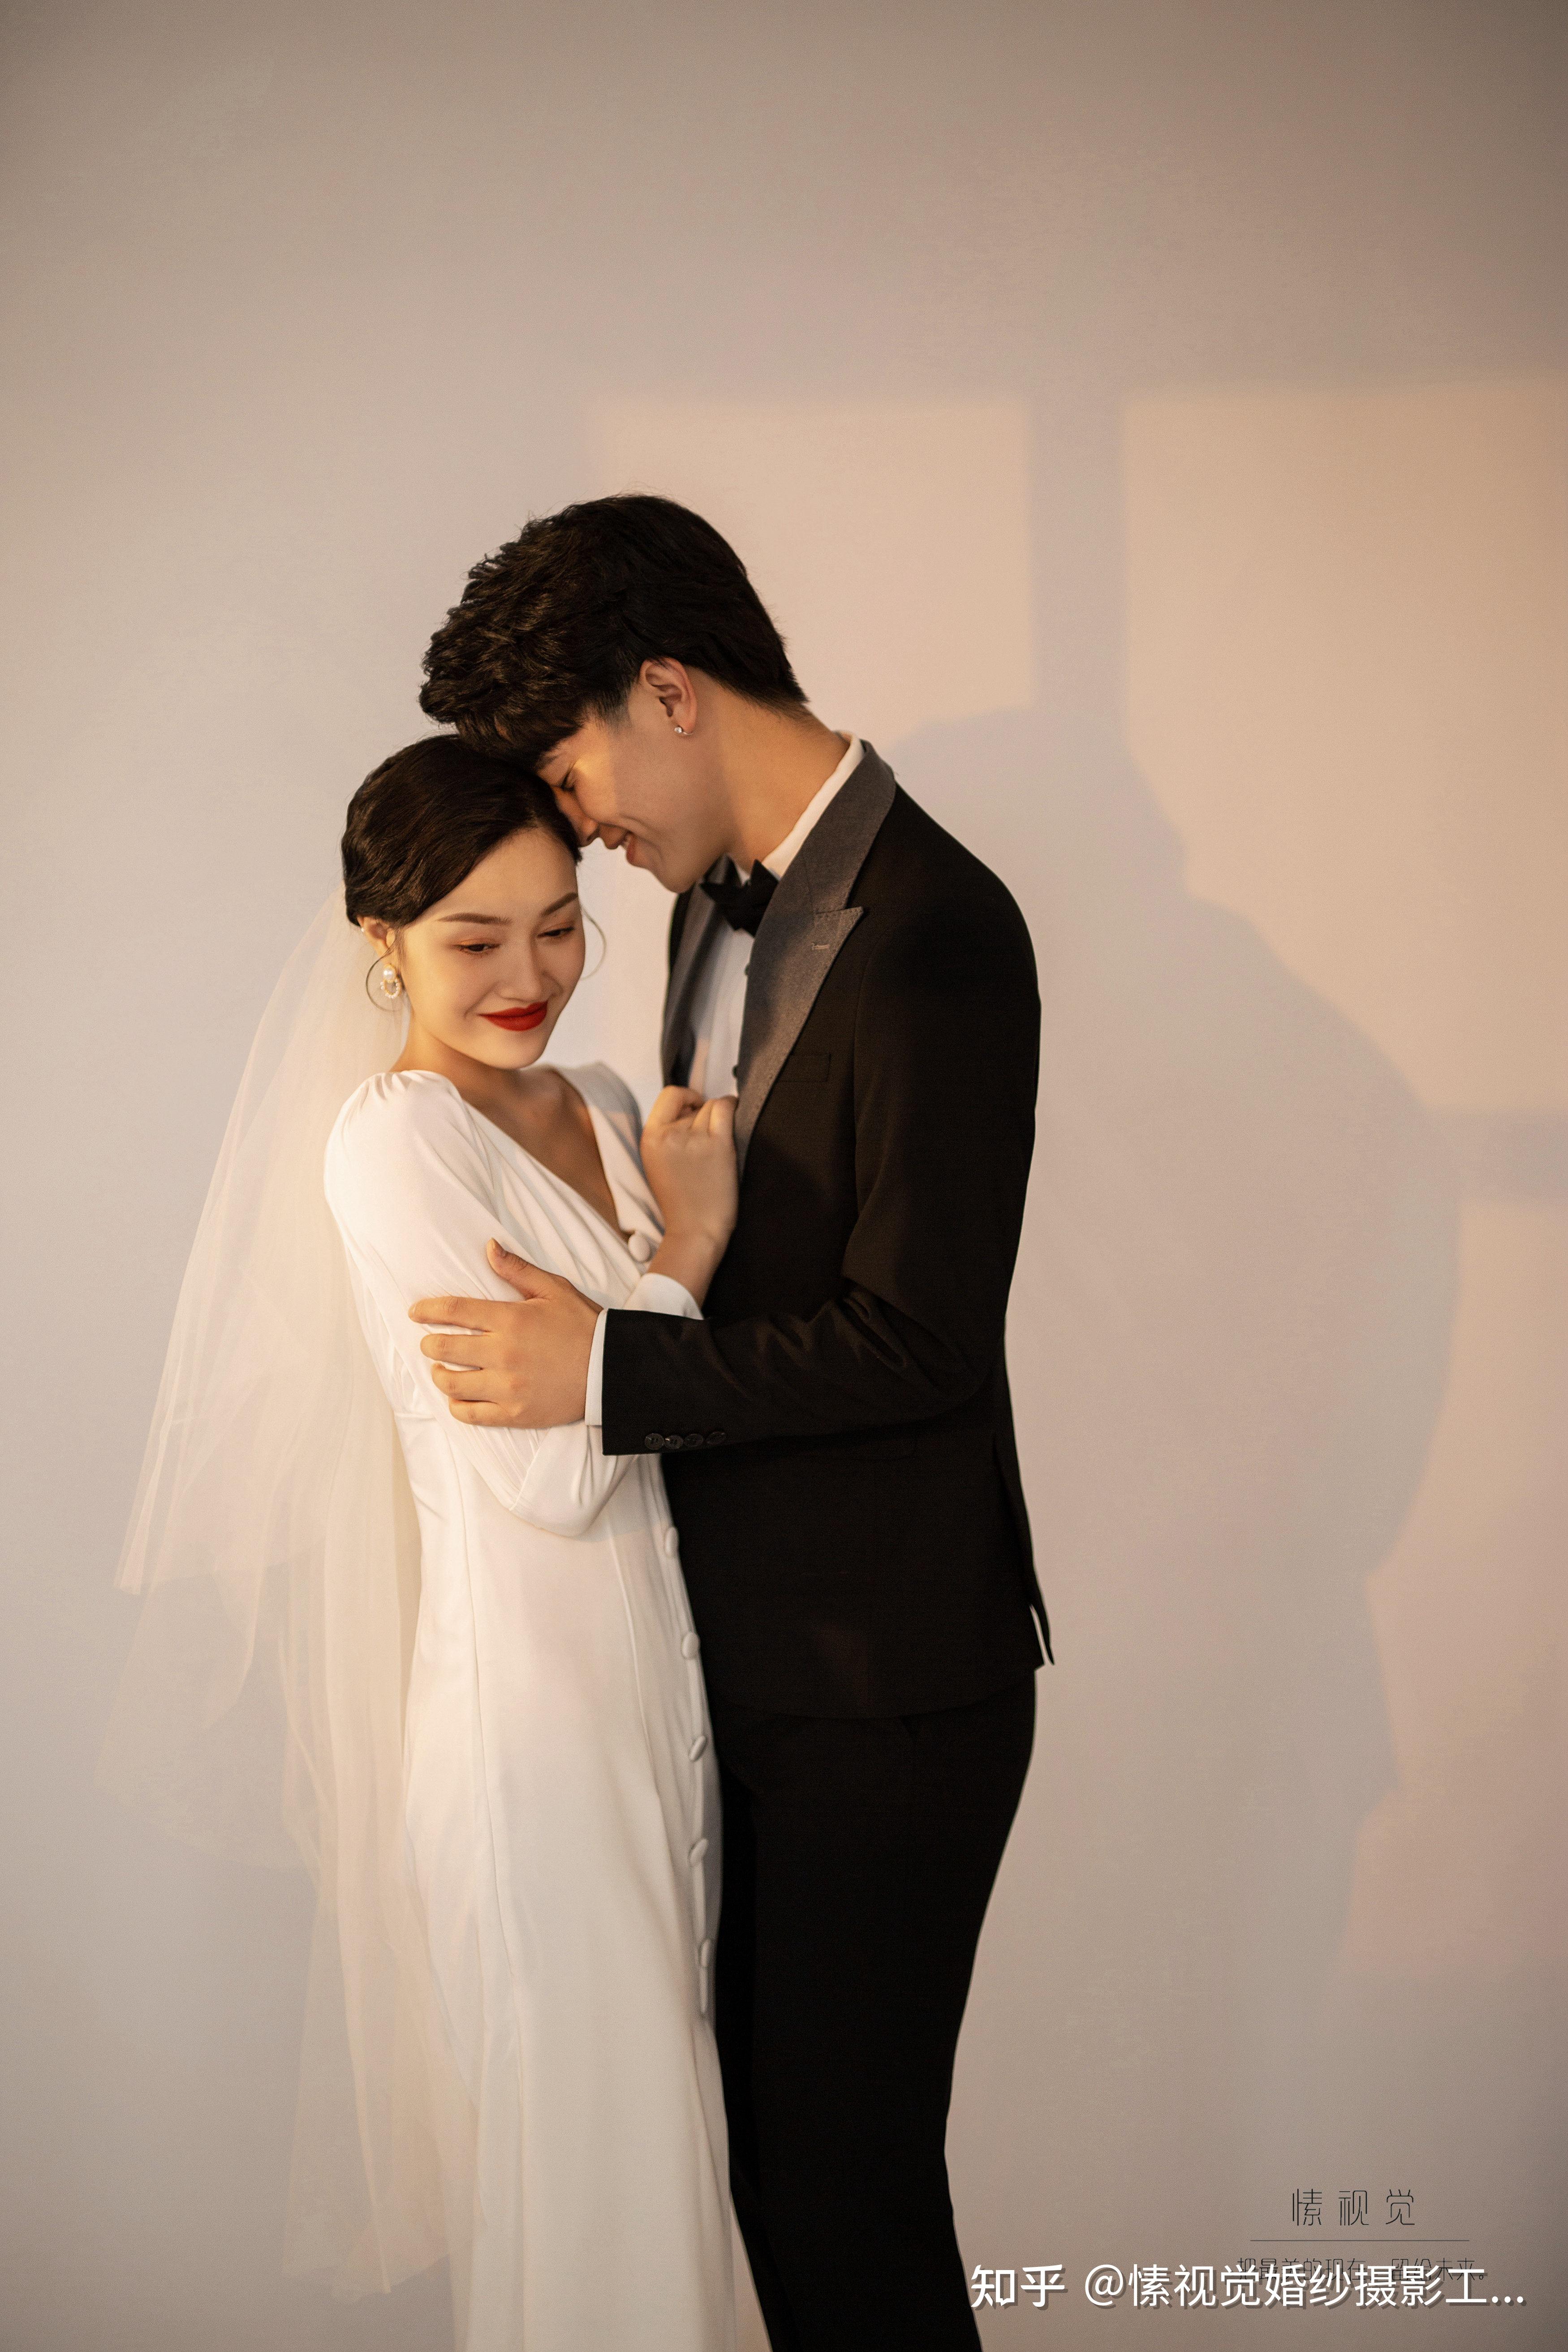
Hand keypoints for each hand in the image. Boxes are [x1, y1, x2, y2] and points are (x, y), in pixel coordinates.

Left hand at [410, 1243, 598, 1426]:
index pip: (454, 1311)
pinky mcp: (514, 1413)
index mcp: (511, 1320)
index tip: (415, 1312)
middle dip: (430, 1343)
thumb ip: (517, 1270)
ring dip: (439, 1374)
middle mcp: (503, 1354)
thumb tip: (488, 1247)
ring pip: (452, 1383)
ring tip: (441, 1369)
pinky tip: (457, 1397)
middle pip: (444, 1347)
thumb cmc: (583, 1326)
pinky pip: (470, 1414)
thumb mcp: (554, 1289)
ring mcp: (507, 1387)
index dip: (428, 1310)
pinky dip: (456, 1405)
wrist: (612, 1370)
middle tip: (430, 1342)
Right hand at [639, 1086, 737, 1303]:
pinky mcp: (718, 1145)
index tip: (694, 1109)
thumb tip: (691, 1107)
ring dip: (720, 1116)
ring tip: (719, 1141)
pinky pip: (726, 1109)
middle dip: (703, 1115)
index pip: (668, 1095)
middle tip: (708, 1139)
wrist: (695, 1231)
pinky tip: (736, 1117)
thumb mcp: (658, 1163)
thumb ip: (667, 1135)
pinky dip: (733, 1107)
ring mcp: (694, 1139)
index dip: (685, 1098)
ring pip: (712, 1106)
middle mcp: (669, 1135)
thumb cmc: (682, 1202)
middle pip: (694, 1104)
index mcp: (650, 1139)